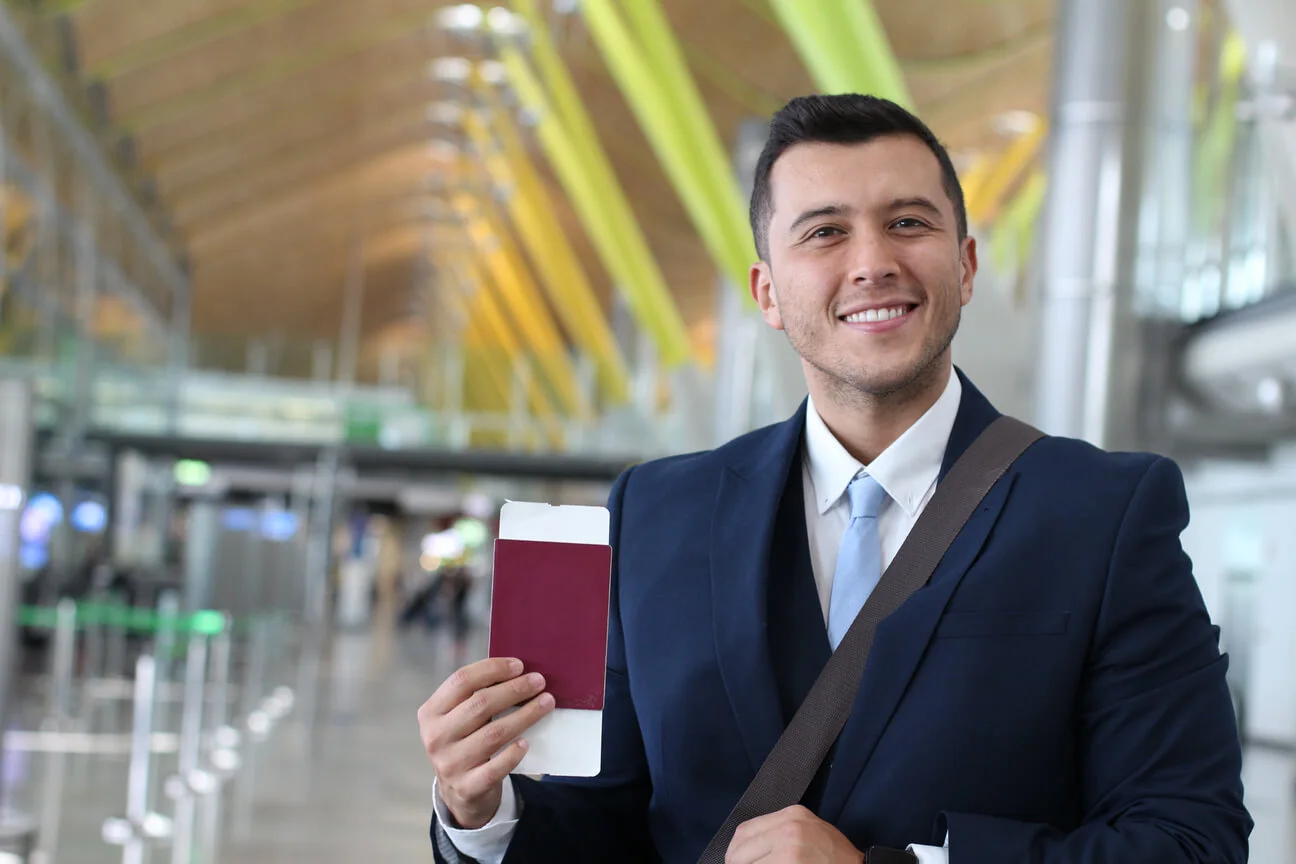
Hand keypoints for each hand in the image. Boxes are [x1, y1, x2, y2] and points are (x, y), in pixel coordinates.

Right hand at [418, 657, 555, 828]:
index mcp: (431, 712)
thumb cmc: (465, 741)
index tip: (519, 665)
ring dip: (524, 715)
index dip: (492, 669)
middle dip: (514, 689)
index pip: (461, 681)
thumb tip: (517, 671)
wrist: (458, 791)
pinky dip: (512, 754)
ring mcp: (449, 764)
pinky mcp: (467, 787)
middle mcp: (436, 737)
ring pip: (493, 734)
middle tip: (539, 681)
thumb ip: (475, 696)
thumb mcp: (458, 718)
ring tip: (546, 703)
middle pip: (480, 704)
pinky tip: (526, 743)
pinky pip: (495, 768)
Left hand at [726, 805, 863, 863]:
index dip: (735, 852)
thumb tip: (744, 852)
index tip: (734, 862)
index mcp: (792, 815)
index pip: (745, 831)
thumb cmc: (835, 859)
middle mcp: (789, 828)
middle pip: (741, 849)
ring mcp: (790, 849)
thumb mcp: (808, 832)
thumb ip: (779, 834)